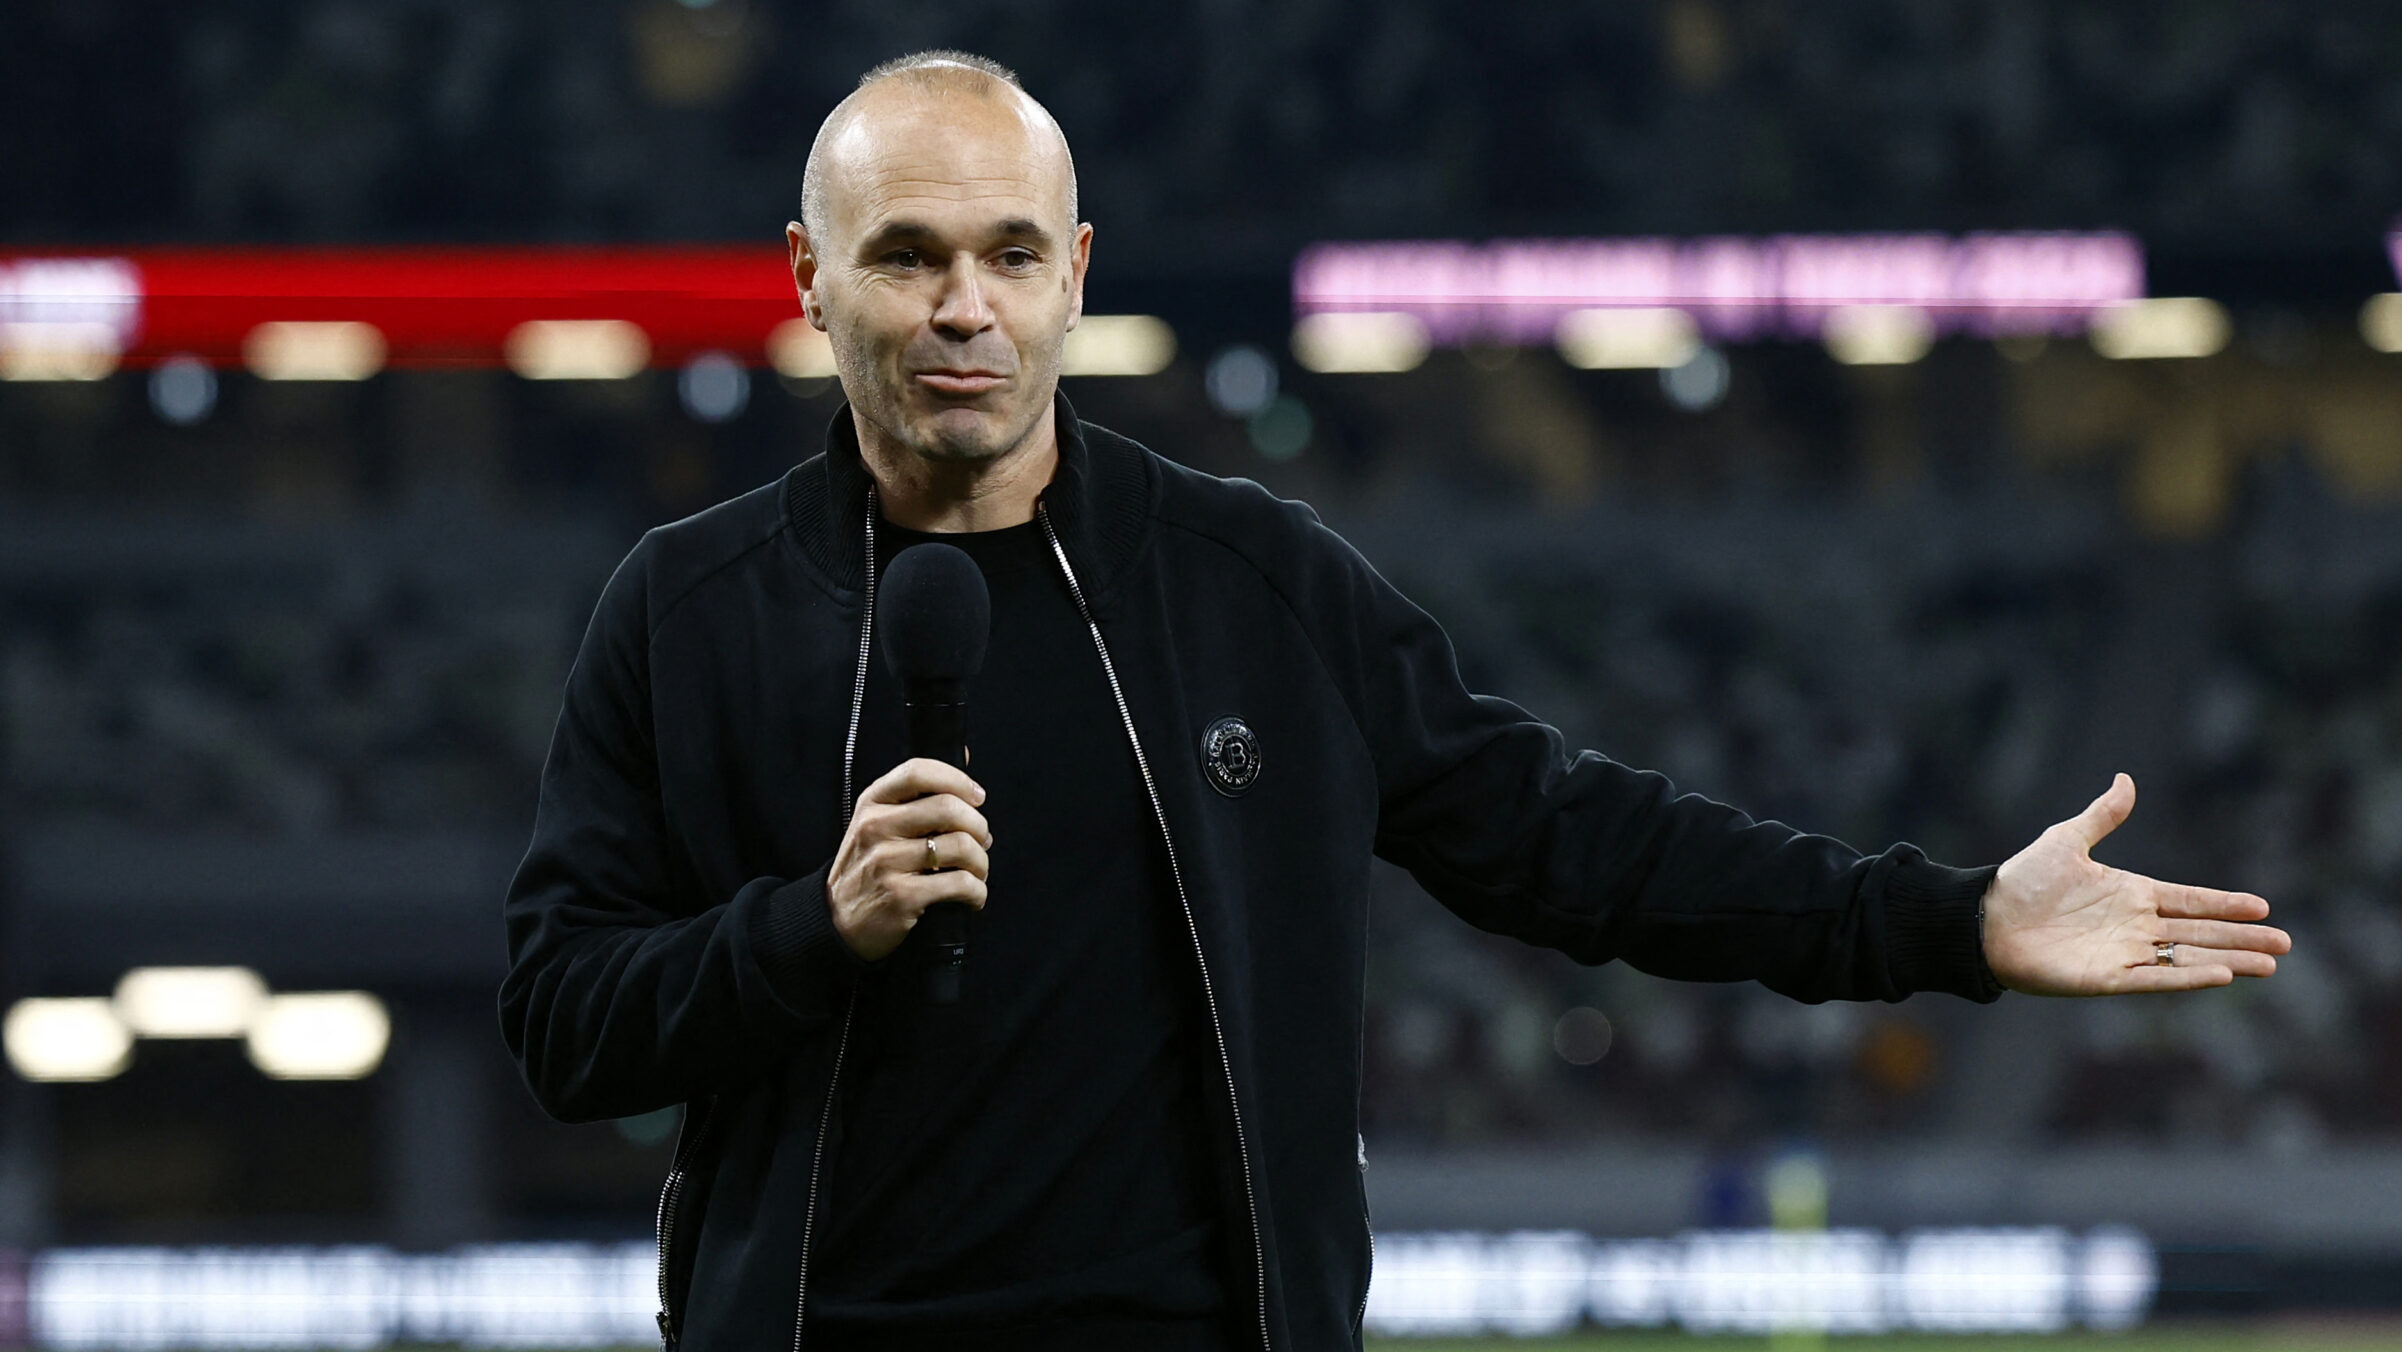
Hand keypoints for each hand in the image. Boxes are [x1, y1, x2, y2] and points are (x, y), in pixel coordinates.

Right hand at [827, 758, 991, 961]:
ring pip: (961, 847)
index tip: (976, 797)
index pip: (918, 771)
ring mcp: (886, 862)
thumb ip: (916, 794)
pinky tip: (973, 896)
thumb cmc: (870, 866)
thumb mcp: (878, 822)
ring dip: (981, 863)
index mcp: (873, 803)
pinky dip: (978, 891)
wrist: (838, 920)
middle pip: (949, 809)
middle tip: (982, 842)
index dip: (957, 779)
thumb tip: (963, 753)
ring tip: (977, 872)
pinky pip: (960, 884)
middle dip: (979, 827)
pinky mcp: (901, 896)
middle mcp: (876, 827)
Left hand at [1982, 773, 2290, 994]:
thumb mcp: (2066, 841)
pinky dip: (2189, 976)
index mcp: (2130, 894)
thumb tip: (2126, 779)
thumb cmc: (2022, 881)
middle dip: (2242, 938)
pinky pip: (2157, 978)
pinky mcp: (2108, 978)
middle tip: (2285, 945)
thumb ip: (2102, 815)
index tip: (2262, 907)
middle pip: (2200, 932)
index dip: (2225, 905)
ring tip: (2269, 966)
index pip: (2190, 900)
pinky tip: (2222, 974)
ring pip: (2188, 957)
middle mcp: (2134, 926)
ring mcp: (2124, 953)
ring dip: (2229, 959)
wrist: (1985, 919)